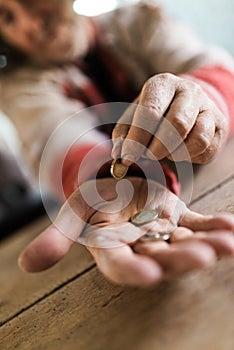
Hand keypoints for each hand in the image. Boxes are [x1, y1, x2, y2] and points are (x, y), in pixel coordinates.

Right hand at [18, 177, 233, 286]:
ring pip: (185, 243)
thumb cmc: (93, 201)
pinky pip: (199, 224)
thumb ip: (56, 239)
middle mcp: (141, 246)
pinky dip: (214, 226)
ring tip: (226, 243)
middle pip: (161, 257)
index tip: (149, 273)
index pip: (121, 266)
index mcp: (113, 249)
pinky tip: (230, 225)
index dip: (133, 270)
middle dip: (181, 259)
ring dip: (207, 244)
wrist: (115, 184)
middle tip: (202, 256)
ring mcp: (163, 233)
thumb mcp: (73, 214)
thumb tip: (26, 265)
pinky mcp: (179, 219)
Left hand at [112, 73, 227, 164]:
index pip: (150, 112)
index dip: (137, 139)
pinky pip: (207, 149)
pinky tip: (180, 151)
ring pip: (198, 139)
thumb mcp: (134, 116)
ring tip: (165, 152)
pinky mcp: (219, 124)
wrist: (186, 103)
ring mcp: (208, 106)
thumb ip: (124, 134)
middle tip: (148, 156)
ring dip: (176, 153)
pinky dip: (191, 157)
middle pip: (177, 124)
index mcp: (162, 84)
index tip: (127, 158)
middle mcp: (189, 90)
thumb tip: (120, 155)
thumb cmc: (154, 112)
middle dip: (158, 148)